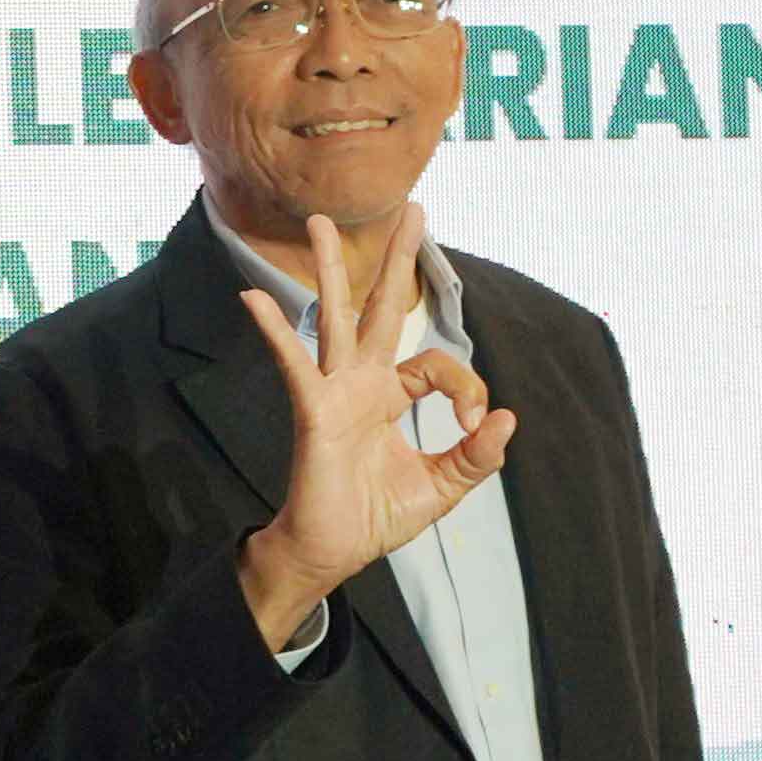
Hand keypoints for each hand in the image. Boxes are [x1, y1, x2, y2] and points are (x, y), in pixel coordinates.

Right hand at [235, 204, 515, 639]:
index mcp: (391, 395)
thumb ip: (475, 456)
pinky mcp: (313, 410)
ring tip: (320, 222)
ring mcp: (334, 391)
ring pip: (335, 318)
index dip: (466, 389)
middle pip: (382, 307)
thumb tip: (507, 419)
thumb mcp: (443, 486)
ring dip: (331, 269)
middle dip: (398, 259)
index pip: (438, 364)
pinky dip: (275, 330)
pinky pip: (294, 363)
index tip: (475, 426)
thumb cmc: (375, 517)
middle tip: (416, 209)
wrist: (331, 551)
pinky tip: (254, 299)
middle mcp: (362, 382)